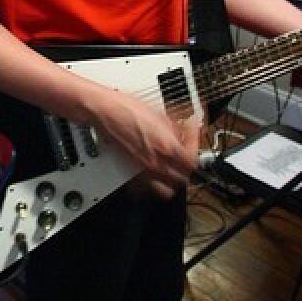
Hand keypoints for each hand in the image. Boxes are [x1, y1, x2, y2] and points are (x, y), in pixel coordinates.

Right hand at [85, 85, 202, 198]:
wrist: (106, 112)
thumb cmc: (128, 110)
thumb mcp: (160, 115)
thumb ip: (176, 130)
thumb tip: (184, 133)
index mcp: (167, 147)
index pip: (193, 161)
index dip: (195, 148)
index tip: (191, 136)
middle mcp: (156, 163)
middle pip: (183, 179)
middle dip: (187, 168)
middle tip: (185, 155)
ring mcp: (143, 170)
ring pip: (167, 190)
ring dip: (172, 183)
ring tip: (172, 170)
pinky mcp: (130, 172)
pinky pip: (146, 188)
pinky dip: (152, 186)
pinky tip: (153, 174)